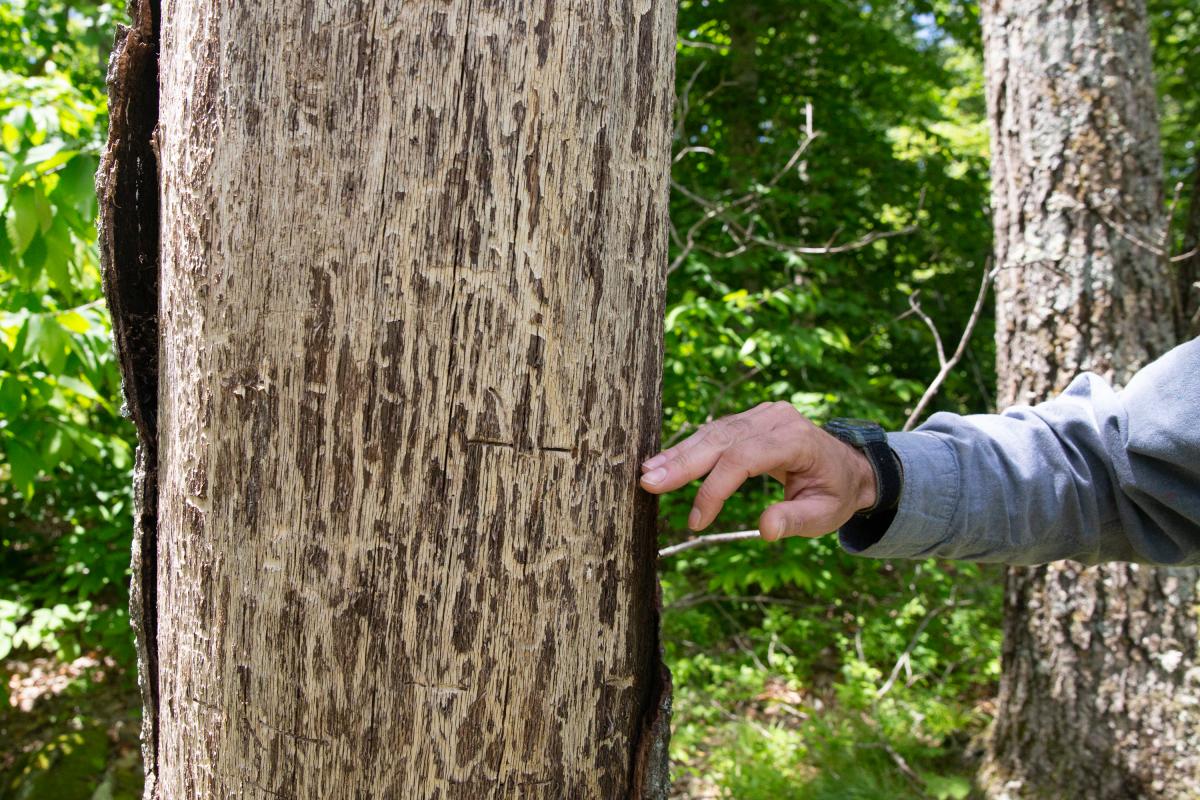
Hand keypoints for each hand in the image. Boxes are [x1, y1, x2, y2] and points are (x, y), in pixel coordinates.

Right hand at [639, 402, 877, 540]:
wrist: (849, 466)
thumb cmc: (836, 494)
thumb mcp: (825, 516)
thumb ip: (795, 521)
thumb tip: (765, 530)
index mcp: (796, 440)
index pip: (744, 460)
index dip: (715, 489)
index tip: (698, 521)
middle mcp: (776, 419)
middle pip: (722, 439)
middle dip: (683, 462)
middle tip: (649, 482)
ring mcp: (762, 415)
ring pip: (714, 432)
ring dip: (679, 455)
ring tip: (648, 474)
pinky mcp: (751, 419)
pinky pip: (716, 432)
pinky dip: (690, 449)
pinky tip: (664, 463)